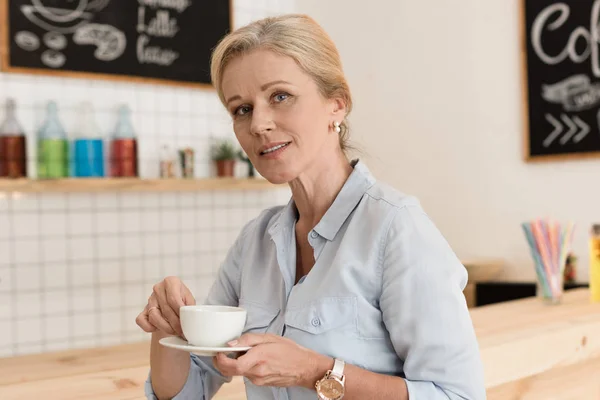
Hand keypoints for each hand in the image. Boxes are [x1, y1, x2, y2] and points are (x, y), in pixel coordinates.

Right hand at [135, 276, 194, 336]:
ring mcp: (150, 299)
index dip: (179, 313)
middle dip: (175, 323)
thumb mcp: (189, 300)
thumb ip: (190, 307)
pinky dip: (150, 327)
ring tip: (174, 332)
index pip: (173, 299)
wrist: (174, 301)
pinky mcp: (143, 310)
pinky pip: (141, 320)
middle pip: (165, 309)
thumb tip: (190, 319)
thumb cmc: (183, 300)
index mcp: (171, 282)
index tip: (185, 322)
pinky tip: (159, 329)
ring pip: (154, 316)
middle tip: (182, 331)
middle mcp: (158, 288)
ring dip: (165, 327)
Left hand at [213, 333, 331, 388]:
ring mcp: (258, 380)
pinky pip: (246, 375)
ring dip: (234, 363)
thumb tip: (231, 343)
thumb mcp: (270, 338)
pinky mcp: (260, 383)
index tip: (218, 351)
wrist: (304, 368)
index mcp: (259, 358)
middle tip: (222, 351)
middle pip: (230, 371)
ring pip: (237, 373)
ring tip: (244, 352)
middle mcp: (256, 372)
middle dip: (222, 362)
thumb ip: (248, 339)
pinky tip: (253, 359)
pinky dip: (244, 367)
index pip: (232, 364)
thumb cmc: (290, 351)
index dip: (220, 359)